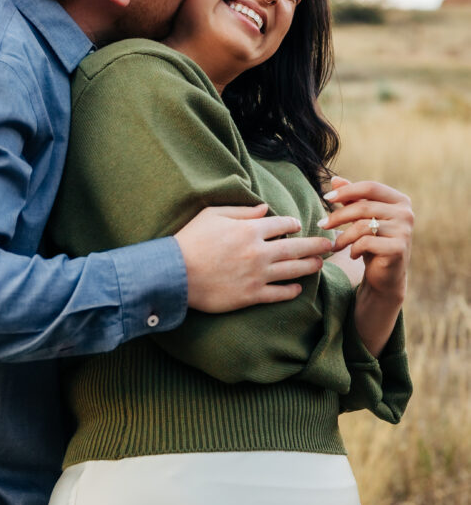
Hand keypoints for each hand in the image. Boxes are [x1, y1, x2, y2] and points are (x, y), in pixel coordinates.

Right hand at [175, 204, 333, 312]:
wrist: (175, 273)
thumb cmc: (189, 240)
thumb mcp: (212, 215)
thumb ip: (241, 211)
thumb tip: (264, 208)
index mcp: (250, 229)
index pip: (282, 224)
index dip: (294, 223)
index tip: (299, 225)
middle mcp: (259, 251)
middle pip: (297, 247)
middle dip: (316, 245)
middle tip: (330, 244)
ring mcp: (257, 275)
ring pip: (293, 270)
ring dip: (310, 266)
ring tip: (320, 264)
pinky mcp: (251, 295)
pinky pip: (279, 294)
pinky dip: (292, 291)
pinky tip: (298, 288)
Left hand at [318, 176, 413, 356]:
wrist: (386, 275)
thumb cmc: (373, 242)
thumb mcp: (362, 219)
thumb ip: (351, 199)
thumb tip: (335, 179)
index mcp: (400, 200)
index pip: (370, 187)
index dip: (346, 191)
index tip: (326, 198)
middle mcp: (406, 213)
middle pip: (363, 207)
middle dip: (338, 216)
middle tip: (321, 224)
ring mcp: (405, 231)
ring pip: (363, 226)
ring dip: (343, 236)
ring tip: (335, 245)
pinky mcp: (398, 248)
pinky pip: (367, 242)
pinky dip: (354, 249)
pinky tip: (353, 255)